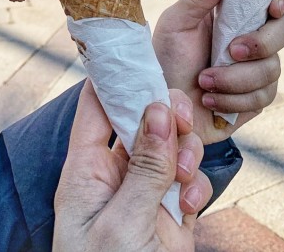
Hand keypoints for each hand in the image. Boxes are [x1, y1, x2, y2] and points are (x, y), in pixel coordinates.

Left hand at [53, 83, 211, 251]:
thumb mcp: (120, 224)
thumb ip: (144, 170)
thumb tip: (160, 111)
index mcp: (86, 172)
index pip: (96, 107)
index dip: (117, 80)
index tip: (144, 59)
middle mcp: (114, 177)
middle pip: (142, 119)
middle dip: (166, 113)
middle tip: (180, 121)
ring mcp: (145, 195)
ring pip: (172, 145)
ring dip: (186, 152)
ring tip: (185, 177)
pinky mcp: (172, 216)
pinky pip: (191, 181)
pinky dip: (197, 186)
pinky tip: (189, 208)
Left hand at [153, 0, 283, 144]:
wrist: (163, 105)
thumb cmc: (168, 57)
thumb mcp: (176, 23)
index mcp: (237, 11)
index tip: (273, 8)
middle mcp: (254, 35)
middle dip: (263, 42)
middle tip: (232, 51)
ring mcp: (260, 67)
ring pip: (273, 67)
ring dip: (235, 77)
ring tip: (204, 80)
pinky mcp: (258, 97)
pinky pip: (263, 96)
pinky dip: (234, 99)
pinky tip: (210, 99)